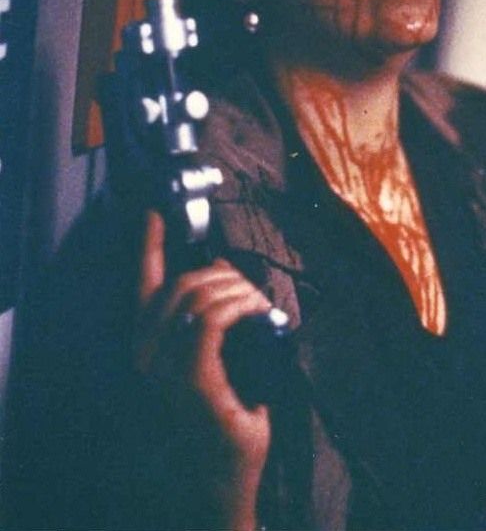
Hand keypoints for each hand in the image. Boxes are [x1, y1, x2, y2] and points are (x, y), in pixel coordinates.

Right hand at [134, 210, 271, 529]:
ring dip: (238, 289)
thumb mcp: (209, 363)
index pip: (143, 285)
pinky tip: (257, 311)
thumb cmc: (220, 421)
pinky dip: (240, 306)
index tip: (156, 212)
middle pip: (181, 284)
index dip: (149, 244)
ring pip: (200, 297)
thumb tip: (223, 274)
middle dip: (222, 273)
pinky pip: (215, 320)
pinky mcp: (191, 380)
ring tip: (260, 304)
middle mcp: (145, 355)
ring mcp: (164, 369)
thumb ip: (206, 322)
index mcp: (145, 348)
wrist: (220, 481)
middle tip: (249, 287)